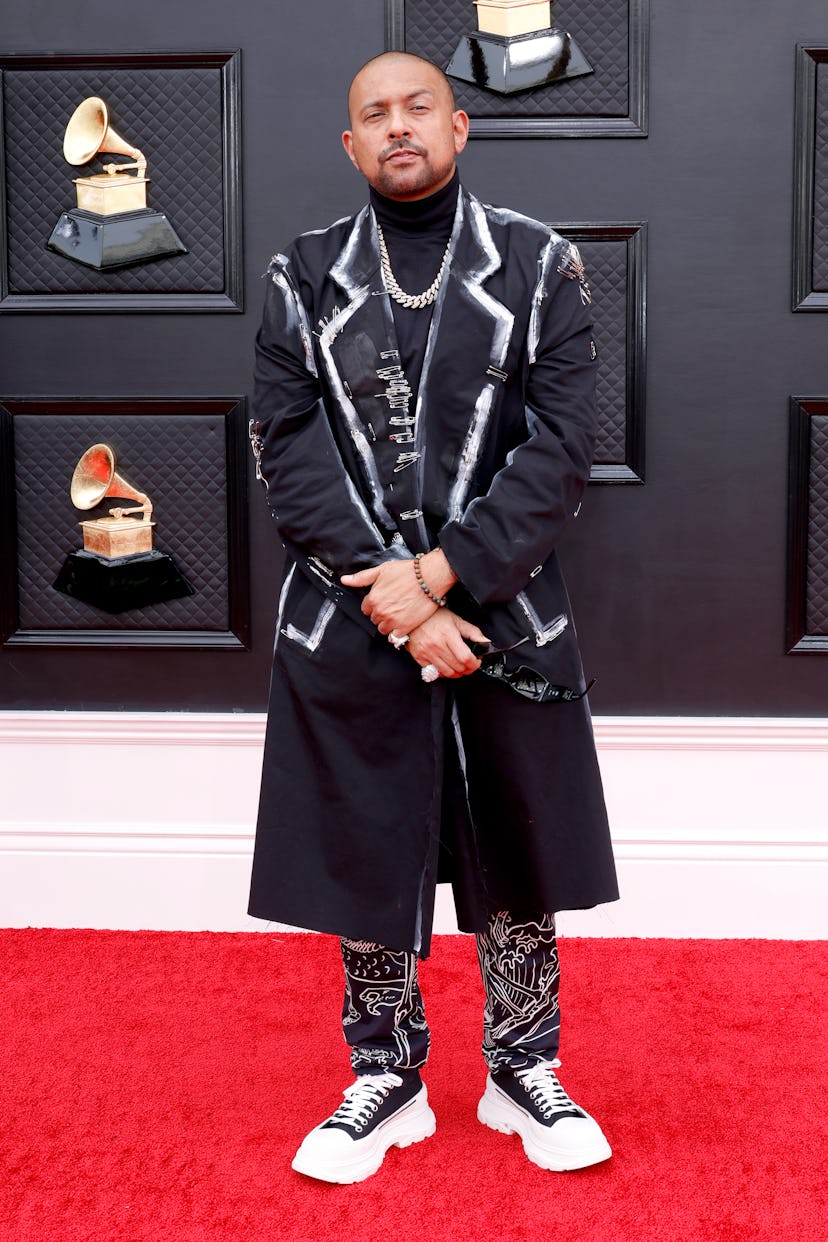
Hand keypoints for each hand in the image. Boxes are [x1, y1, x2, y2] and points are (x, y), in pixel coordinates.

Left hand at [341, 550, 457, 635]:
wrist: (430, 577)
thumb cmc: (407, 571)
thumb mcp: (381, 570)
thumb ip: (361, 578)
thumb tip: (344, 580)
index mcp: (373, 599)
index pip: (366, 609)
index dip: (375, 604)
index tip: (385, 599)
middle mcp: (380, 612)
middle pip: (375, 619)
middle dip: (382, 613)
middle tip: (394, 605)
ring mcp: (393, 621)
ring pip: (384, 629)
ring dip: (389, 624)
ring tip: (400, 613)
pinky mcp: (405, 628)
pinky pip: (395, 637)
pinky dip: (398, 632)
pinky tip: (404, 622)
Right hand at [407, 610, 489, 678]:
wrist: (412, 615)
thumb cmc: (435, 616)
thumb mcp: (456, 620)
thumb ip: (473, 632)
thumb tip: (486, 642)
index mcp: (448, 634)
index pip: (465, 657)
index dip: (475, 664)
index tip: (477, 662)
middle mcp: (436, 645)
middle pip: (458, 668)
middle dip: (468, 669)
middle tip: (470, 665)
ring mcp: (427, 652)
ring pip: (447, 673)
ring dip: (457, 673)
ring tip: (460, 667)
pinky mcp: (419, 657)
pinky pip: (434, 673)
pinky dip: (443, 673)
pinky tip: (447, 666)